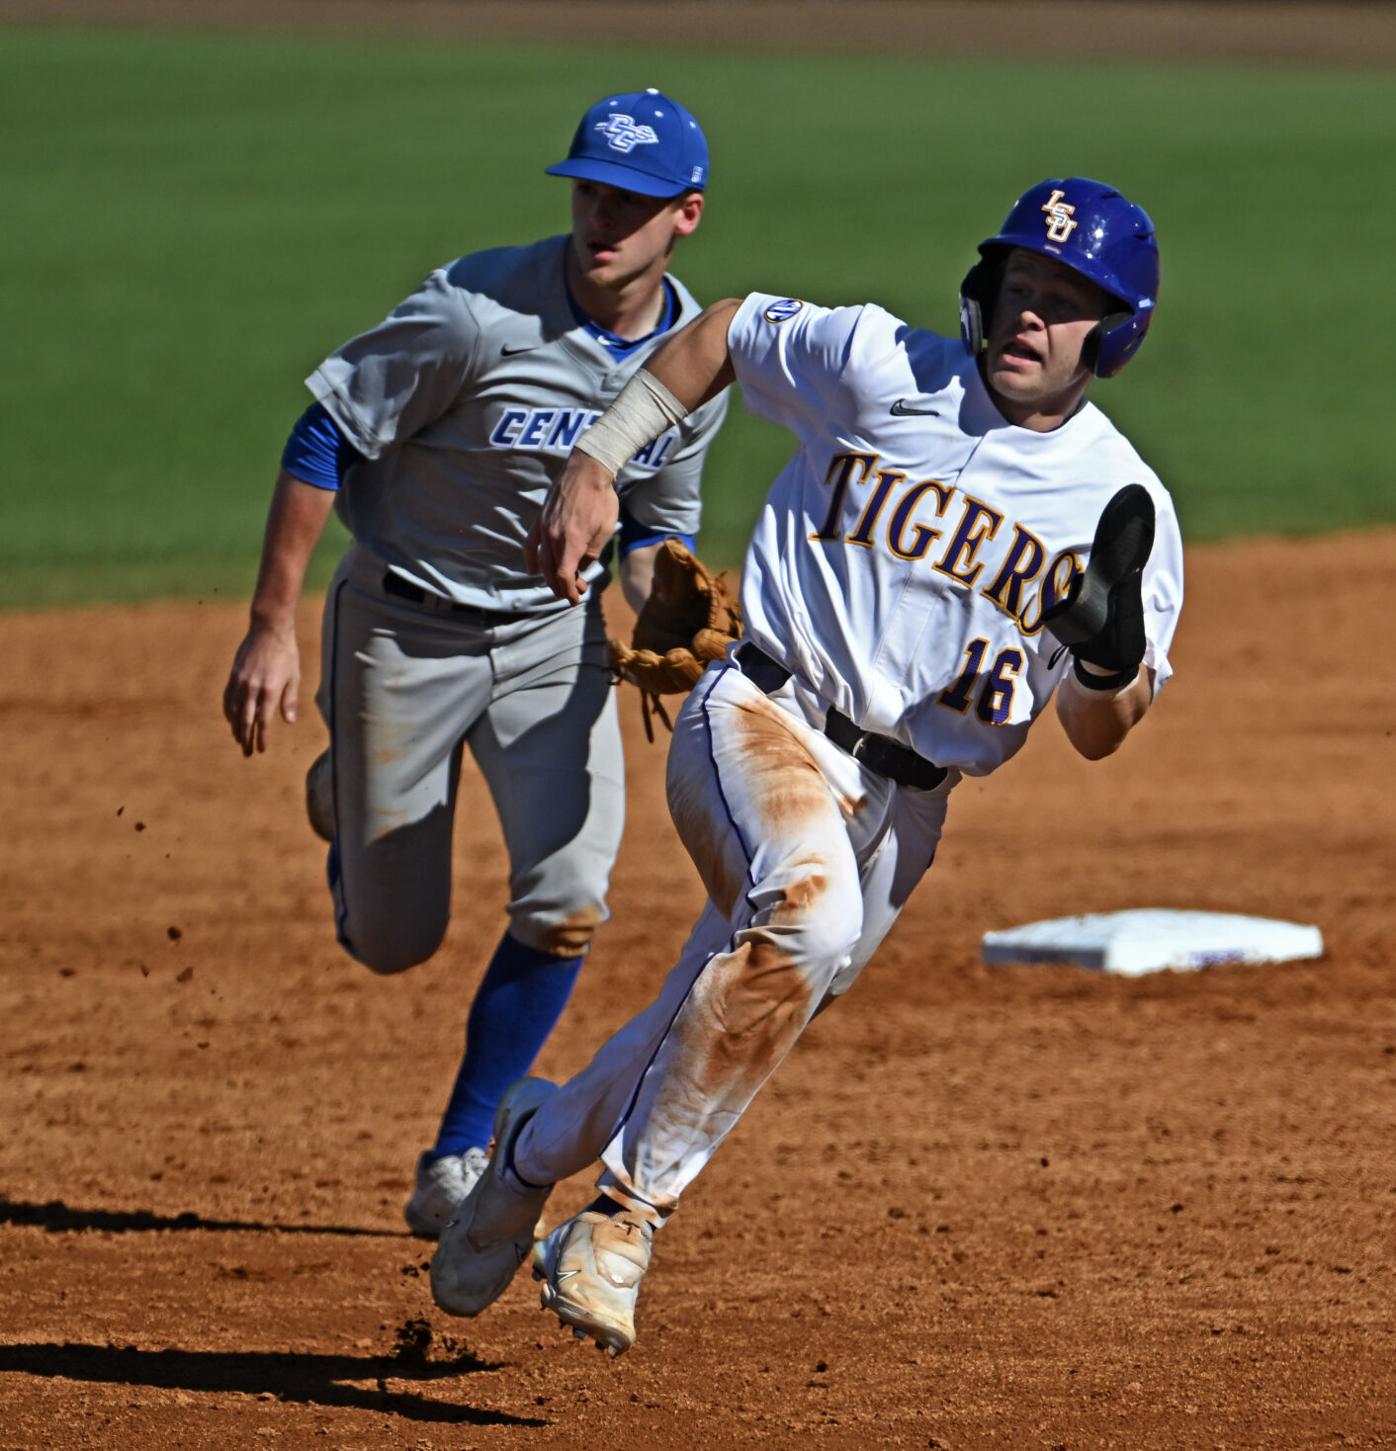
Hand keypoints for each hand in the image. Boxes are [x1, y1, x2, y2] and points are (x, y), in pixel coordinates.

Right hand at [222, 623, 300, 756]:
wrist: (268, 630)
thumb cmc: (286, 654)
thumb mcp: (294, 677)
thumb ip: (289, 700)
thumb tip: (289, 722)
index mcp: (270, 691)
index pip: (263, 722)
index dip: (262, 737)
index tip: (261, 749)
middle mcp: (253, 689)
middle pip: (246, 720)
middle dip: (246, 738)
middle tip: (247, 752)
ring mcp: (241, 682)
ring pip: (234, 711)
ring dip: (236, 728)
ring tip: (239, 739)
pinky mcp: (234, 675)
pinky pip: (228, 697)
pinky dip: (228, 711)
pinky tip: (231, 719)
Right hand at [525, 450, 619, 605]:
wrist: (588, 469)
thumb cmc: (602, 500)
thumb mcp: (605, 531)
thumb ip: (592, 553)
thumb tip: (582, 566)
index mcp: (571, 542)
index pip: (564, 577)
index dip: (569, 591)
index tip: (575, 599)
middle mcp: (553, 537)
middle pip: (551, 572)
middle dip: (562, 587)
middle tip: (575, 592)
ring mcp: (544, 528)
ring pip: (541, 561)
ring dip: (549, 577)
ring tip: (559, 584)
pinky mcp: (540, 519)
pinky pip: (530, 544)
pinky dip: (531, 559)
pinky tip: (532, 570)